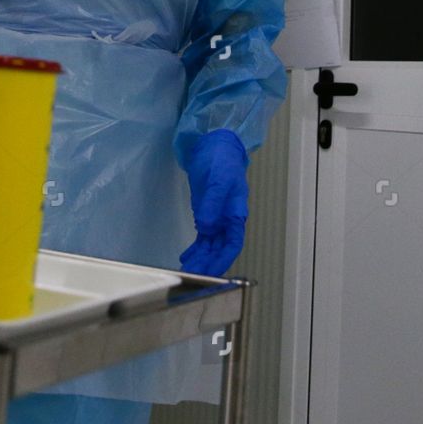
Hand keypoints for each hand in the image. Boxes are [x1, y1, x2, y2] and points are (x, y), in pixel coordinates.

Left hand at [179, 129, 248, 276]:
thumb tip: (207, 227)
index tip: (212, 273)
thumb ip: (213, 204)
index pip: (232, 243)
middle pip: (220, 249)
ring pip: (210, 246)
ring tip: (186, 271)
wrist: (214, 146)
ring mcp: (216, 218)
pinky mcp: (205, 214)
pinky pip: (202, 237)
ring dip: (200, 259)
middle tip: (192, 276)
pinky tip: (187, 257)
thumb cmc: (222, 161)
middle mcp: (228, 220)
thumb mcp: (218, 180)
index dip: (223, 260)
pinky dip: (195, 248)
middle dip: (208, 264)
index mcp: (236, 213)